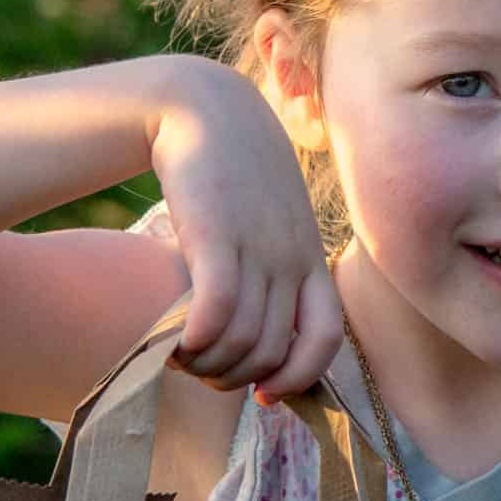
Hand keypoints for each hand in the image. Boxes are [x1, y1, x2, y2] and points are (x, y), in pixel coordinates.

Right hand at [148, 60, 343, 402]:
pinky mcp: (217, 236)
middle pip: (274, 351)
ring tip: (180, 357)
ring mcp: (258, 248)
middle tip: (200, 373)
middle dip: (235, 379)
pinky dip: (196, 341)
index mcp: (310, 257)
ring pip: (244, 340)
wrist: (204, 107)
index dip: (298, 377)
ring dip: (208, 365)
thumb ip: (272, 263)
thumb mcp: (269, 218)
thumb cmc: (233, 170)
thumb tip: (251, 322)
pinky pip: (216, 311)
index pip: (326, 338)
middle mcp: (291, 258)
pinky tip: (173, 343)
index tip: (263, 393)